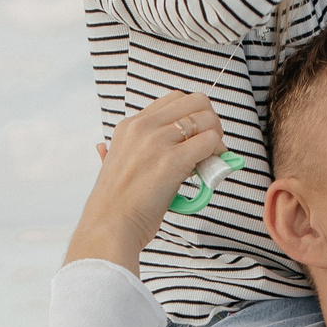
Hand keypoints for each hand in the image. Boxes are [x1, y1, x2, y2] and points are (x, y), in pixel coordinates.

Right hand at [65, 92, 223, 272]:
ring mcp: (157, 141)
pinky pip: (210, 142)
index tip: (196, 136)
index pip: (175, 100)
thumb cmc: (114, 205)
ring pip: (207, 119)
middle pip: (195, 101)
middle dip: (211, 121)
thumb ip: (117, 152)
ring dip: (217, 139)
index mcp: (129, 125)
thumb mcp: (111, 166)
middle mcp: (143, 126)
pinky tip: (209, 171)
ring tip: (211, 160)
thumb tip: (109, 148)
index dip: (193, 115)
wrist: (109, 227)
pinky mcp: (172, 160)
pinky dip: (218, 154)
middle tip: (211, 146)